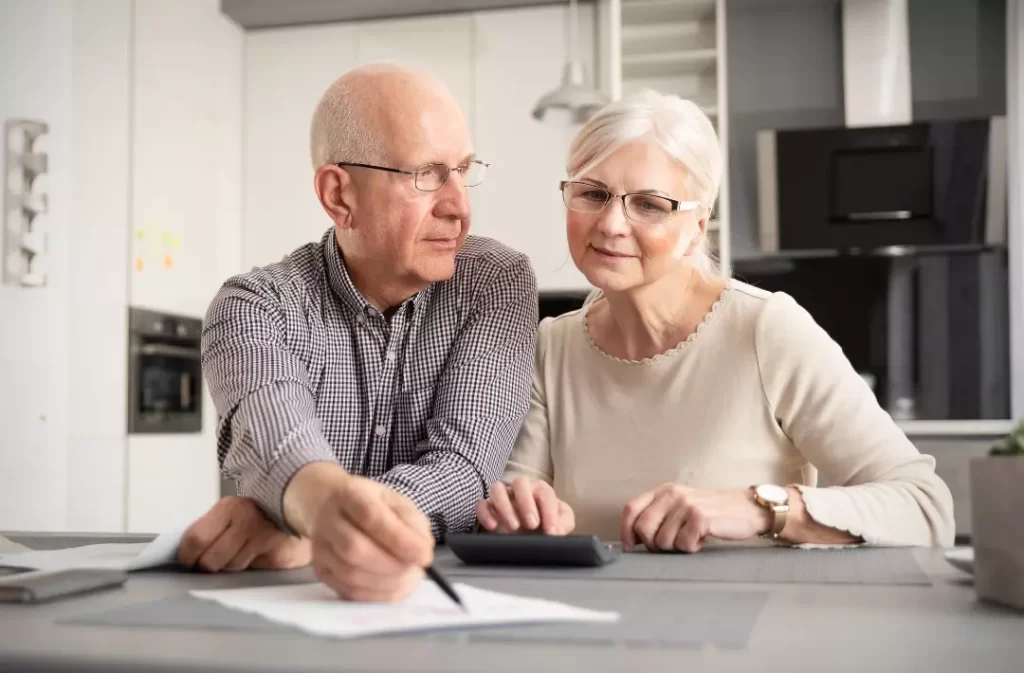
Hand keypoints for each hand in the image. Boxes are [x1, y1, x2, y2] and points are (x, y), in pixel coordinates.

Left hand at [177, 496, 311, 571]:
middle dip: (207, 565)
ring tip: (239, 553)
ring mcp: (264, 541)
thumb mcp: (232, 512)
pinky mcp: (278, 557)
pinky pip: (253, 572)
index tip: (187, 561)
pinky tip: (255, 556)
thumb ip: (209, 529)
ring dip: (230, 567)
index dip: (187, 556)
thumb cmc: (259, 513)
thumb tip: (184, 553)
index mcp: (230, 508)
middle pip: (210, 561)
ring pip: (231, 569)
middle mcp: (247, 523)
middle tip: (210, 562)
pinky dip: (250, 568)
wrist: (301, 506)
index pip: (195, 540)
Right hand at [283, 462, 433, 601]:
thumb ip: (412, 522)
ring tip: (409, 578)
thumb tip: (423, 551)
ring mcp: (320, 547)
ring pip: (350, 574)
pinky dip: (376, 595)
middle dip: (393, 566)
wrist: (326, 504)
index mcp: (349, 493)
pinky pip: (347, 591)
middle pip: (355, 548)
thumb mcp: (394, 500)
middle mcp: (328, 520)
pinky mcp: (320, 570)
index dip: (399, 539)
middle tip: (418, 570)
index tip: (424, 555)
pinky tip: (394, 588)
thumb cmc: (368, 502)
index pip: (370, 516)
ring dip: (387, 583)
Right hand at [475, 476, 574, 534]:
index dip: (550, 512)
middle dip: (526, 503)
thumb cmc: (545, 524)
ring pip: (497, 489)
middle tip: (532, 525)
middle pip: (520, 482)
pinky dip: (485, 513)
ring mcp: (502, 497)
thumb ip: (564, 522)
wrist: (528, 533)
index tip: (552, 532)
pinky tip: (492, 526)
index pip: (545, 493)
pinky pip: (481, 504)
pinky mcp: (487, 508)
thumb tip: (557, 529)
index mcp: (539, 490)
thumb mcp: (561, 524)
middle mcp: (520, 489)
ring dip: (504, 506)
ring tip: (513, 527)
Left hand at [621, 484, 771, 552]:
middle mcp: (671, 494)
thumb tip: (633, 540)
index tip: (630, 547)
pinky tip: (702, 538)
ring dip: (677, 547)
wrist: (747, 508)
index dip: (625, 531)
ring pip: (663, 541)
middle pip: (643, 528)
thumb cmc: (712, 512)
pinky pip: (683, 544)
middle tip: (673, 544)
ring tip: (692, 537)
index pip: (630, 509)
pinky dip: (692, 548)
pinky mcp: (700, 516)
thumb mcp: (681, 507)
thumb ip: (658, 516)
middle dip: (654, 545)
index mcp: (663, 491)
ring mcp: (685, 504)